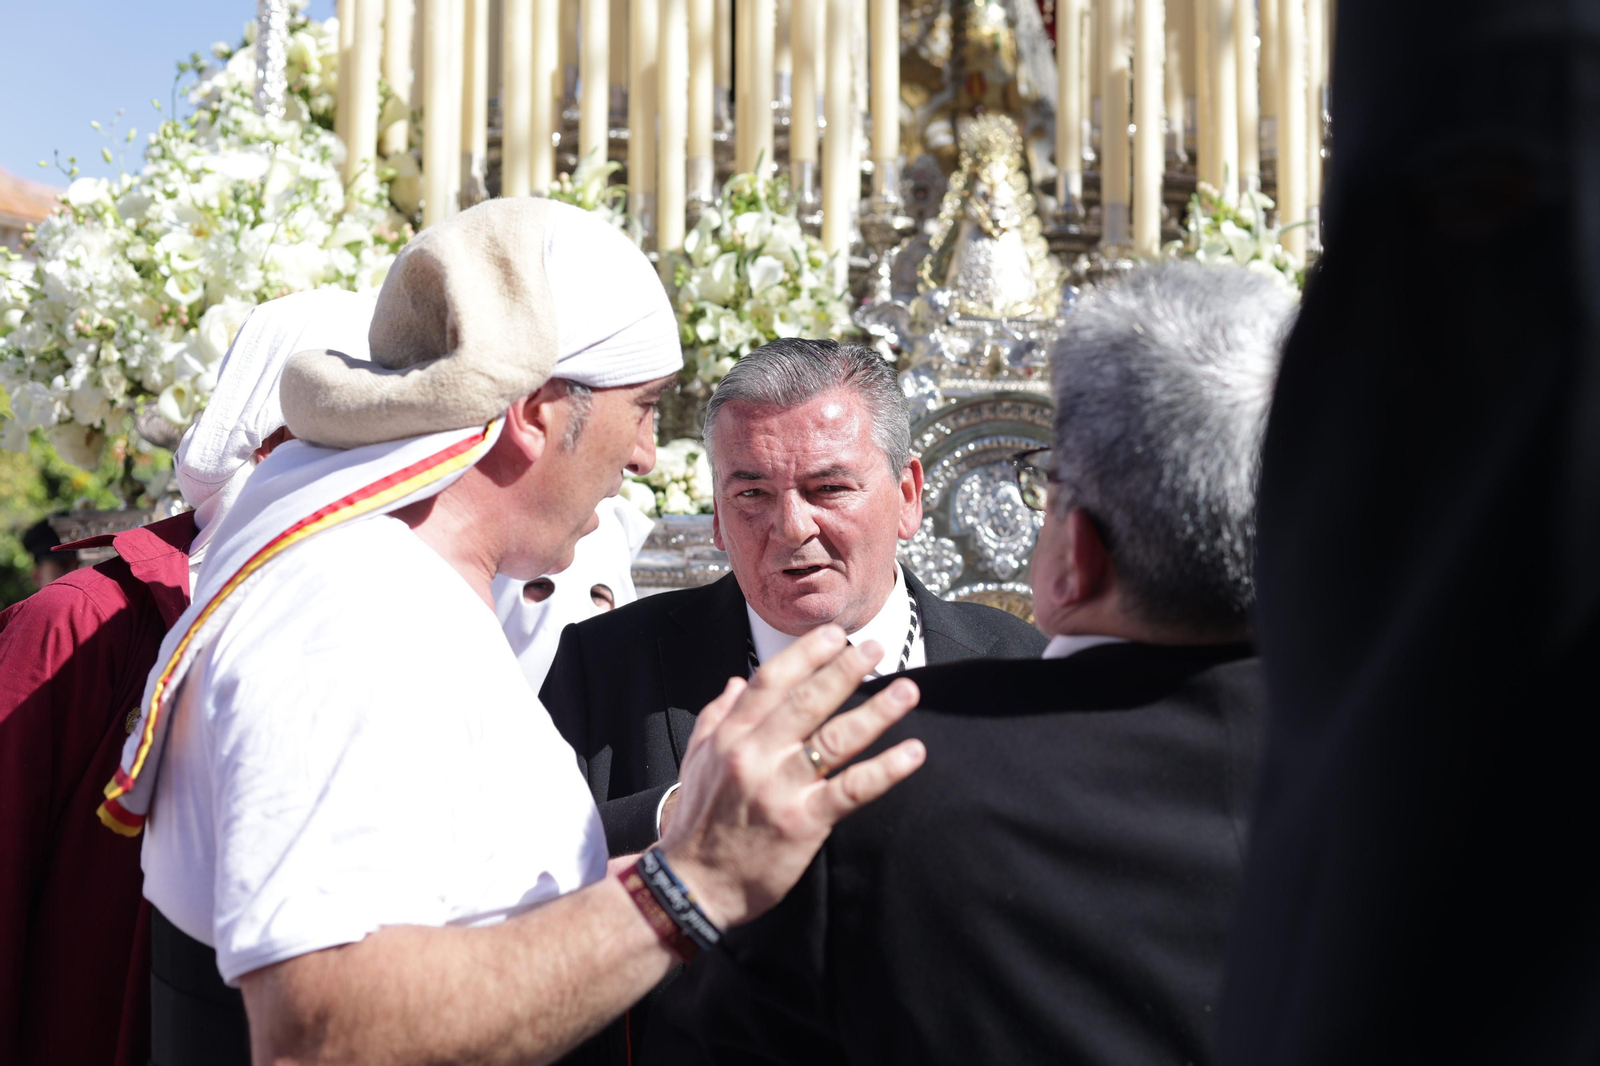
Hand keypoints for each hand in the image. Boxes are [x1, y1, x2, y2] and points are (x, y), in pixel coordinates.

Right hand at [659, 626, 924, 928]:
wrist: (692, 883)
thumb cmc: (697, 821)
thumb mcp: (696, 760)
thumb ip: (716, 716)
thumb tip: (735, 681)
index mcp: (731, 736)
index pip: (771, 682)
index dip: (806, 654)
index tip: (834, 635)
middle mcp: (756, 755)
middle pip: (808, 702)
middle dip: (846, 670)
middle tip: (877, 648)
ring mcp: (782, 788)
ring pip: (835, 740)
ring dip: (876, 712)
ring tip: (907, 692)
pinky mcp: (804, 821)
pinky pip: (852, 789)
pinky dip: (885, 769)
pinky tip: (912, 753)